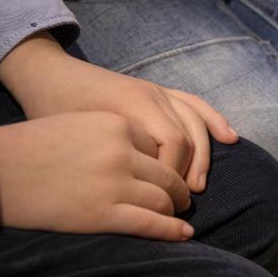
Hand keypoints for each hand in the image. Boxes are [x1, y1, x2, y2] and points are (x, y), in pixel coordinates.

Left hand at [0, 34, 237, 192]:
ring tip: (199, 185)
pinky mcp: (160, 90)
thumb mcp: (75, 138)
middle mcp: (151, 95)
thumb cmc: (51, 111)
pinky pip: (196, 105)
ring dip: (203, 156)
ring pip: (196, 123)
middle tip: (183, 200)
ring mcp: (158, 91)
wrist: (48, 75)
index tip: (161, 201)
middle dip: (189, 171)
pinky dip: (214, 121)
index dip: (172, 176)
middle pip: (188, 137)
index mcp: (131, 105)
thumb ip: (109, 160)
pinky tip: (230, 138)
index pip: (172, 145)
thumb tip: (137, 195)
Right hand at [0, 112, 194, 240]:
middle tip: (183, 198)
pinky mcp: (104, 214)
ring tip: (179, 215)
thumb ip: (113, 137)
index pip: (161, 146)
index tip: (169, 174)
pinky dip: (172, 230)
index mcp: (116, 125)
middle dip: (179, 189)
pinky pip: (152, 224)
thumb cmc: (29, 147)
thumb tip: (143, 157)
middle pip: (168, 174)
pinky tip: (183, 233)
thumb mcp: (79, 125)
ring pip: (164, 200)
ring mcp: (115, 184)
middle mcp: (121, 152)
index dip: (167, 163)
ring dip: (175, 210)